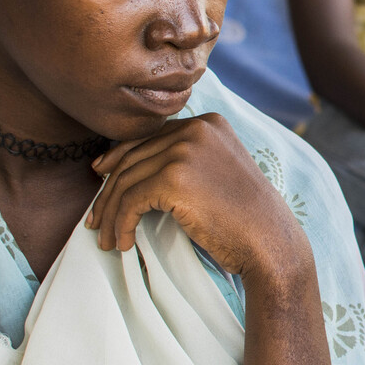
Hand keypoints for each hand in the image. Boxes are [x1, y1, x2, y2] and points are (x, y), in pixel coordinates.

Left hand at [86, 113, 307, 281]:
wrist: (269, 241)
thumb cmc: (245, 216)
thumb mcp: (218, 172)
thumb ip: (186, 159)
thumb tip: (132, 165)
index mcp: (209, 122)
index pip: (150, 137)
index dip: (119, 158)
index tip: (101, 177)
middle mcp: (196, 129)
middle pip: (134, 157)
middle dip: (108, 190)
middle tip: (95, 218)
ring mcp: (185, 151)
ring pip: (126, 180)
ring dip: (110, 213)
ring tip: (105, 237)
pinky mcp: (174, 178)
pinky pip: (131, 200)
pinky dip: (120, 224)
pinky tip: (122, 242)